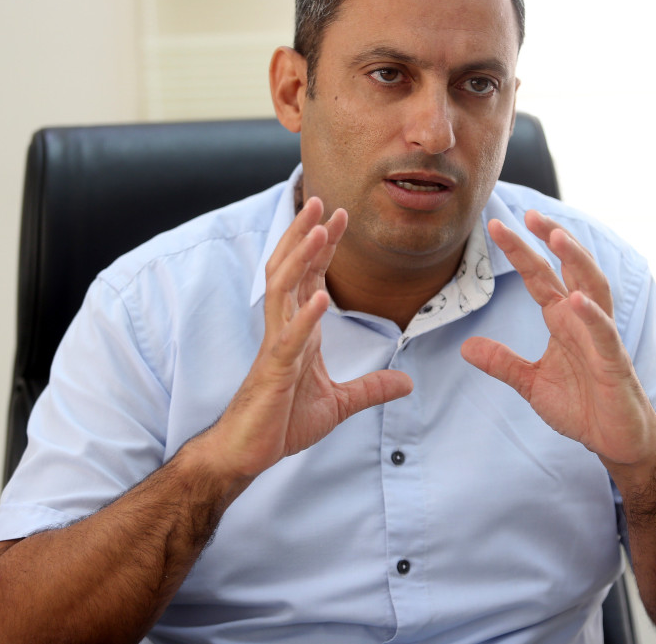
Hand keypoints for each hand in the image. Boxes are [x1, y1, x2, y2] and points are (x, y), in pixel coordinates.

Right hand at [204, 197, 412, 488]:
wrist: (249, 454)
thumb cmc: (282, 422)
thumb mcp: (339, 404)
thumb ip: (371, 389)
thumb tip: (407, 383)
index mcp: (298, 330)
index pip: (309, 277)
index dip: (323, 247)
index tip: (339, 217)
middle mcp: (284, 329)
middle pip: (292, 270)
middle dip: (306, 234)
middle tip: (322, 201)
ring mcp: (275, 347)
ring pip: (283, 290)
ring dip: (300, 259)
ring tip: (317, 230)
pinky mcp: (272, 371)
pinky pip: (288, 339)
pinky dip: (305, 318)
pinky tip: (321, 299)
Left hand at [461, 210, 655, 467]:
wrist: (615, 440)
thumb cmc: (580, 405)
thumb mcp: (530, 382)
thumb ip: (502, 362)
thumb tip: (465, 348)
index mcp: (561, 319)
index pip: (538, 276)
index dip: (520, 251)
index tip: (495, 226)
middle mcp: (581, 319)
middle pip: (568, 269)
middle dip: (551, 240)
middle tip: (529, 214)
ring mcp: (600, 338)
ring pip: (592, 288)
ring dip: (576, 262)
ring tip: (556, 238)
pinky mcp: (614, 363)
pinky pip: (604, 334)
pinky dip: (591, 315)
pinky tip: (576, 299)